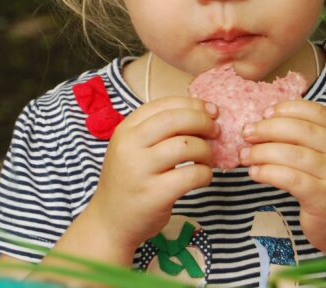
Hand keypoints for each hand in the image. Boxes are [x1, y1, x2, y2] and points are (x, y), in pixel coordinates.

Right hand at [86, 97, 218, 253]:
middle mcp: (129, 146)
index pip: (164, 104)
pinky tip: (203, 177)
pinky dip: (205, 174)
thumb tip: (201, 112)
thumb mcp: (132, 148)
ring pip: (186, 146)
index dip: (192, 104)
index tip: (211, 110)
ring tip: (207, 159)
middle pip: (176, 120)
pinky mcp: (154, 195)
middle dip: (203, 122)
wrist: (109, 222)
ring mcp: (140, 170)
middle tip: (216, 132)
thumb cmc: (128, 181)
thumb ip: (156, 131)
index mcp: (125, 130)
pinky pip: (191, 175)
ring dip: (206, 150)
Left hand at [240, 100, 325, 252]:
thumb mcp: (321, 156)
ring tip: (244, 156)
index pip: (315, 111)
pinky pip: (291, 179)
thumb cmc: (325, 186)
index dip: (287, 108)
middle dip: (268, 128)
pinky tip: (255, 172)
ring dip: (262, 152)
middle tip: (246, 133)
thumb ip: (301, 138)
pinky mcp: (324, 197)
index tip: (264, 113)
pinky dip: (268, 173)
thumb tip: (261, 122)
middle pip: (301, 130)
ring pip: (293, 154)